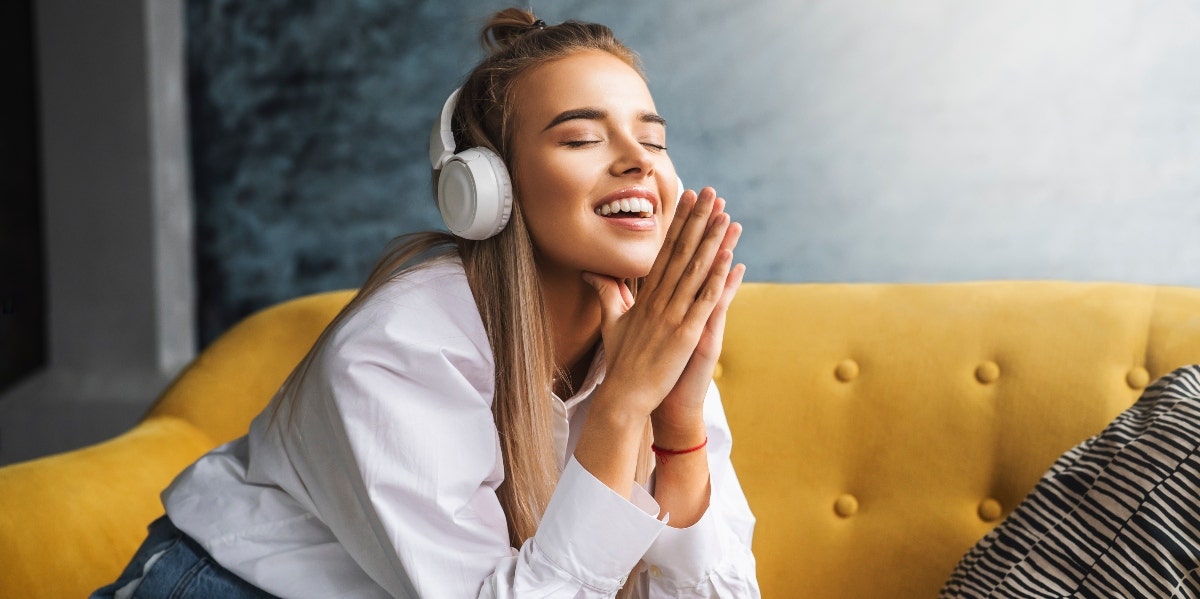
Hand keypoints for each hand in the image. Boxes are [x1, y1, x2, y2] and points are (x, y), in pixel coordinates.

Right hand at [582, 187, 735, 418]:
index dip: (679, 223)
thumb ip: (607, 294)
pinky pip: (705, 301)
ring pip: (695, 271)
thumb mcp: (611, 323)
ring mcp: (673, 316)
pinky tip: (728, 258)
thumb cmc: (620, 362)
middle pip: (682, 252)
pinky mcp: (685, 334)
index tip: (689, 199)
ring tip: (725, 214)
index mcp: (646, 297)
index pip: (665, 251)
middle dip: (698, 220)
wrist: (623, 395)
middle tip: (712, 192)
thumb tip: (591, 274)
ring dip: (712, 241)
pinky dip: (717, 278)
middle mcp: (660, 300)